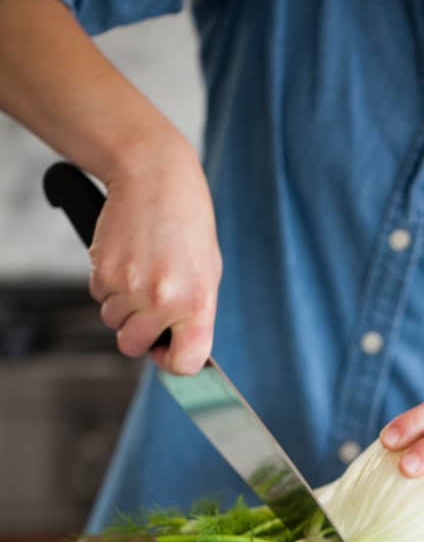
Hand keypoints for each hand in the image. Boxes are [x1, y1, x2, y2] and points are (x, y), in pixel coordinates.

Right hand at [89, 131, 221, 374]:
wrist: (154, 178)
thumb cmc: (187, 226)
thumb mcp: (206, 273)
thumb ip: (194, 315)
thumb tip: (177, 351)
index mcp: (197, 304)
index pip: (184, 363)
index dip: (173, 362)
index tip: (168, 351)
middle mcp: (163, 300)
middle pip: (134, 347)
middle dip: (139, 333)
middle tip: (149, 306)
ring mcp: (131, 287)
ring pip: (113, 322)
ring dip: (123, 305)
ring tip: (142, 271)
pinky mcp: (102, 271)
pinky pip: (99, 297)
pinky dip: (108, 284)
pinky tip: (126, 258)